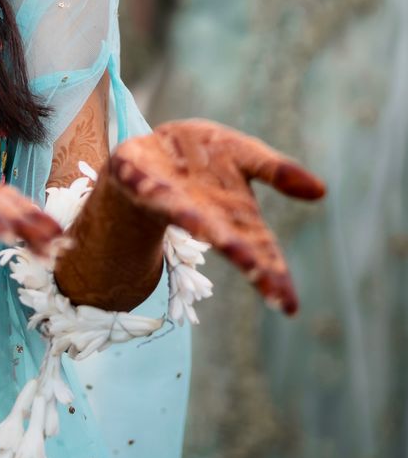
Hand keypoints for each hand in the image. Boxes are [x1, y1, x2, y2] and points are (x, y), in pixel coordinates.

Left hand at [110, 119, 326, 314]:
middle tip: (264, 285)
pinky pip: (145, 184)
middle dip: (245, 259)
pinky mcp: (136, 177)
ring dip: (199, 225)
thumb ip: (275, 171)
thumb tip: (322, 191)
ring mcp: (167, 198)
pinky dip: (152, 189)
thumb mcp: (243, 155)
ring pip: (186, 215)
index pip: (261, 249)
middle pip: (228, 240)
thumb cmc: (202, 160)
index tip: (289, 305)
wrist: (149, 152)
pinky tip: (156, 193)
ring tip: (212, 234)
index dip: (274, 274)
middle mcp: (203, 213)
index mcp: (233, 214)